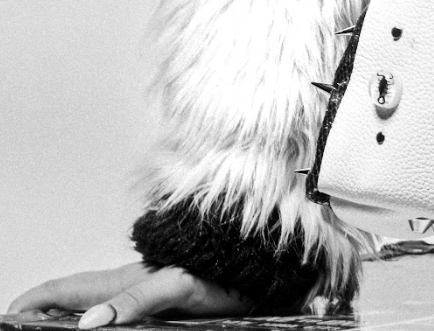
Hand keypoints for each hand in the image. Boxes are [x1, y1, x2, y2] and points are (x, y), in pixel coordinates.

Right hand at [8, 261, 249, 324]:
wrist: (258, 260)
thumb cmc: (222, 271)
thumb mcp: (177, 286)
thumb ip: (136, 300)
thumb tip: (89, 322)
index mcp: (126, 279)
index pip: (69, 290)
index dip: (37, 300)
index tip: (11, 312)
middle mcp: (131, 280)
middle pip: (76, 296)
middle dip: (46, 310)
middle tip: (23, 323)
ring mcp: (146, 286)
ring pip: (96, 301)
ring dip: (69, 313)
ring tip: (51, 326)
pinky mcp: (164, 294)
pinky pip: (121, 305)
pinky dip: (100, 314)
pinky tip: (102, 321)